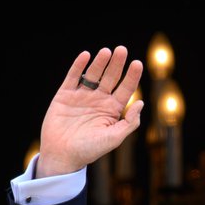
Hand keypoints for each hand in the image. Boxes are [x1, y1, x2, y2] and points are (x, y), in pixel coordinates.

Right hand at [36, 47, 143, 177]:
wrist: (63, 155)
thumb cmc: (90, 150)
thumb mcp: (114, 138)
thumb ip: (129, 122)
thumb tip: (140, 102)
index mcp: (113, 110)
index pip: (125, 89)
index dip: (132, 76)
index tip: (137, 63)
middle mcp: (99, 100)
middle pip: (111, 78)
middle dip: (117, 64)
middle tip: (122, 49)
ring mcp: (82, 96)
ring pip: (93, 75)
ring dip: (100, 62)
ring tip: (107, 51)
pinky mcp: (65, 95)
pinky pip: (73, 77)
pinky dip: (79, 66)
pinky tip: (86, 55)